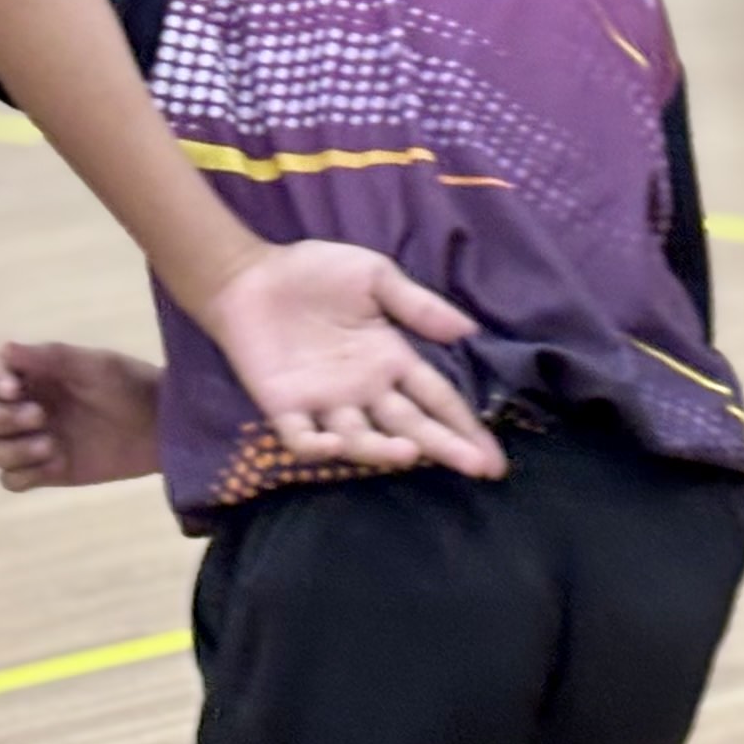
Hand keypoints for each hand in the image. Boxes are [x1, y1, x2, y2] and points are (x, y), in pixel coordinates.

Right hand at [0, 340, 163, 489]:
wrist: (165, 428)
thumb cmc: (131, 385)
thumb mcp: (95, 366)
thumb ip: (50, 357)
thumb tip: (4, 348)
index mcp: (32, 373)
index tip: (14, 387)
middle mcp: (24, 404)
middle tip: (39, 416)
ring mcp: (32, 440)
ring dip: (8, 449)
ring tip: (50, 445)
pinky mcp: (46, 472)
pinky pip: (9, 480)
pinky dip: (23, 474)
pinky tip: (56, 462)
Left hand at [197, 239, 507, 476]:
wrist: (248, 274)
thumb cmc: (314, 272)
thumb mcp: (375, 276)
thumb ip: (418, 305)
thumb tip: (469, 330)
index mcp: (390, 360)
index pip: (436, 399)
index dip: (465, 426)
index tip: (494, 458)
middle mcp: (364, 390)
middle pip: (412, 426)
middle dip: (446, 448)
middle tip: (479, 470)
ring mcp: (324, 402)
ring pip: (362, 438)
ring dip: (384, 450)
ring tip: (411, 454)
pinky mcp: (284, 406)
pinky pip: (302, 437)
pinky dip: (317, 446)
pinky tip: (336, 446)